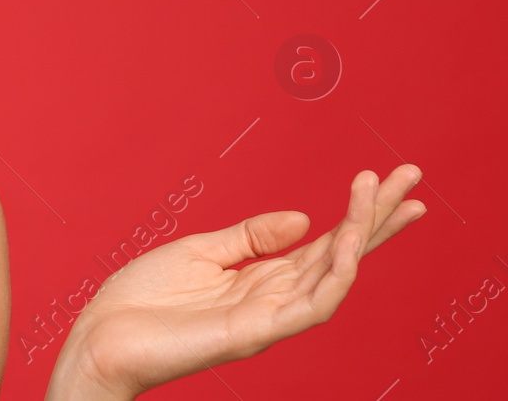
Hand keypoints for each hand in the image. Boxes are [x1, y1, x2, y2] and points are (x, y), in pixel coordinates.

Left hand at [58, 164, 426, 397]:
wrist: (101, 338)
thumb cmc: (142, 301)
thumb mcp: (198, 251)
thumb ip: (251, 236)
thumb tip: (304, 217)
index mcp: (261, 275)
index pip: (325, 241)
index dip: (360, 213)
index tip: (388, 180)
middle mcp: (273, 296)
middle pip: (341, 253)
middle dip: (377, 216)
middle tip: (412, 176)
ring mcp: (268, 317)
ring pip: (333, 276)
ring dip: (360, 235)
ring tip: (377, 196)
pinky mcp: (253, 334)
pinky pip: (308, 307)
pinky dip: (332, 276)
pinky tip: (347, 244)